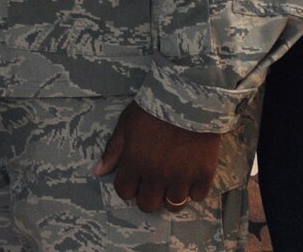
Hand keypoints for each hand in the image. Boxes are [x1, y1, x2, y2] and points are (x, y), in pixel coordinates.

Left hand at [93, 101, 221, 212]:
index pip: (124, 192)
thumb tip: (98, 172)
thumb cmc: (152, 108)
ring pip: (174, 204)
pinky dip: (194, 189)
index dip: (127, 187)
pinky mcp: (204, 174)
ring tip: (173, 181)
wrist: (187, 98)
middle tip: (153, 183)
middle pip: (148, 205)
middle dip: (148, 196)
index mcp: (135, 163)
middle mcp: (157, 175)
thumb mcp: (126, 124)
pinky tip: (191, 176)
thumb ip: (113, 150)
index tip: (134, 179)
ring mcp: (182, 177)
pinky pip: (198, 196)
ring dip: (171, 195)